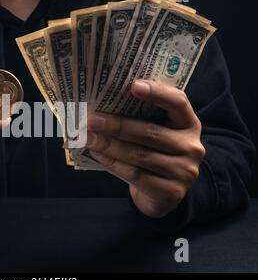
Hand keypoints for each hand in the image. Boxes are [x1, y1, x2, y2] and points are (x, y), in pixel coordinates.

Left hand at [86, 80, 205, 217]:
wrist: (162, 194)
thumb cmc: (153, 153)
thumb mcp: (155, 132)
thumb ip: (140, 118)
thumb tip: (101, 104)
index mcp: (189, 123)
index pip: (178, 102)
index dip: (158, 93)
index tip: (133, 85)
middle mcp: (191, 146)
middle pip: (150, 132)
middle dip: (117, 125)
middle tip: (92, 120)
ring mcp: (183, 171)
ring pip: (139, 155)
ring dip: (109, 145)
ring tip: (88, 138)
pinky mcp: (170, 192)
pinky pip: (135, 174)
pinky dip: (112, 163)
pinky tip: (97, 154)